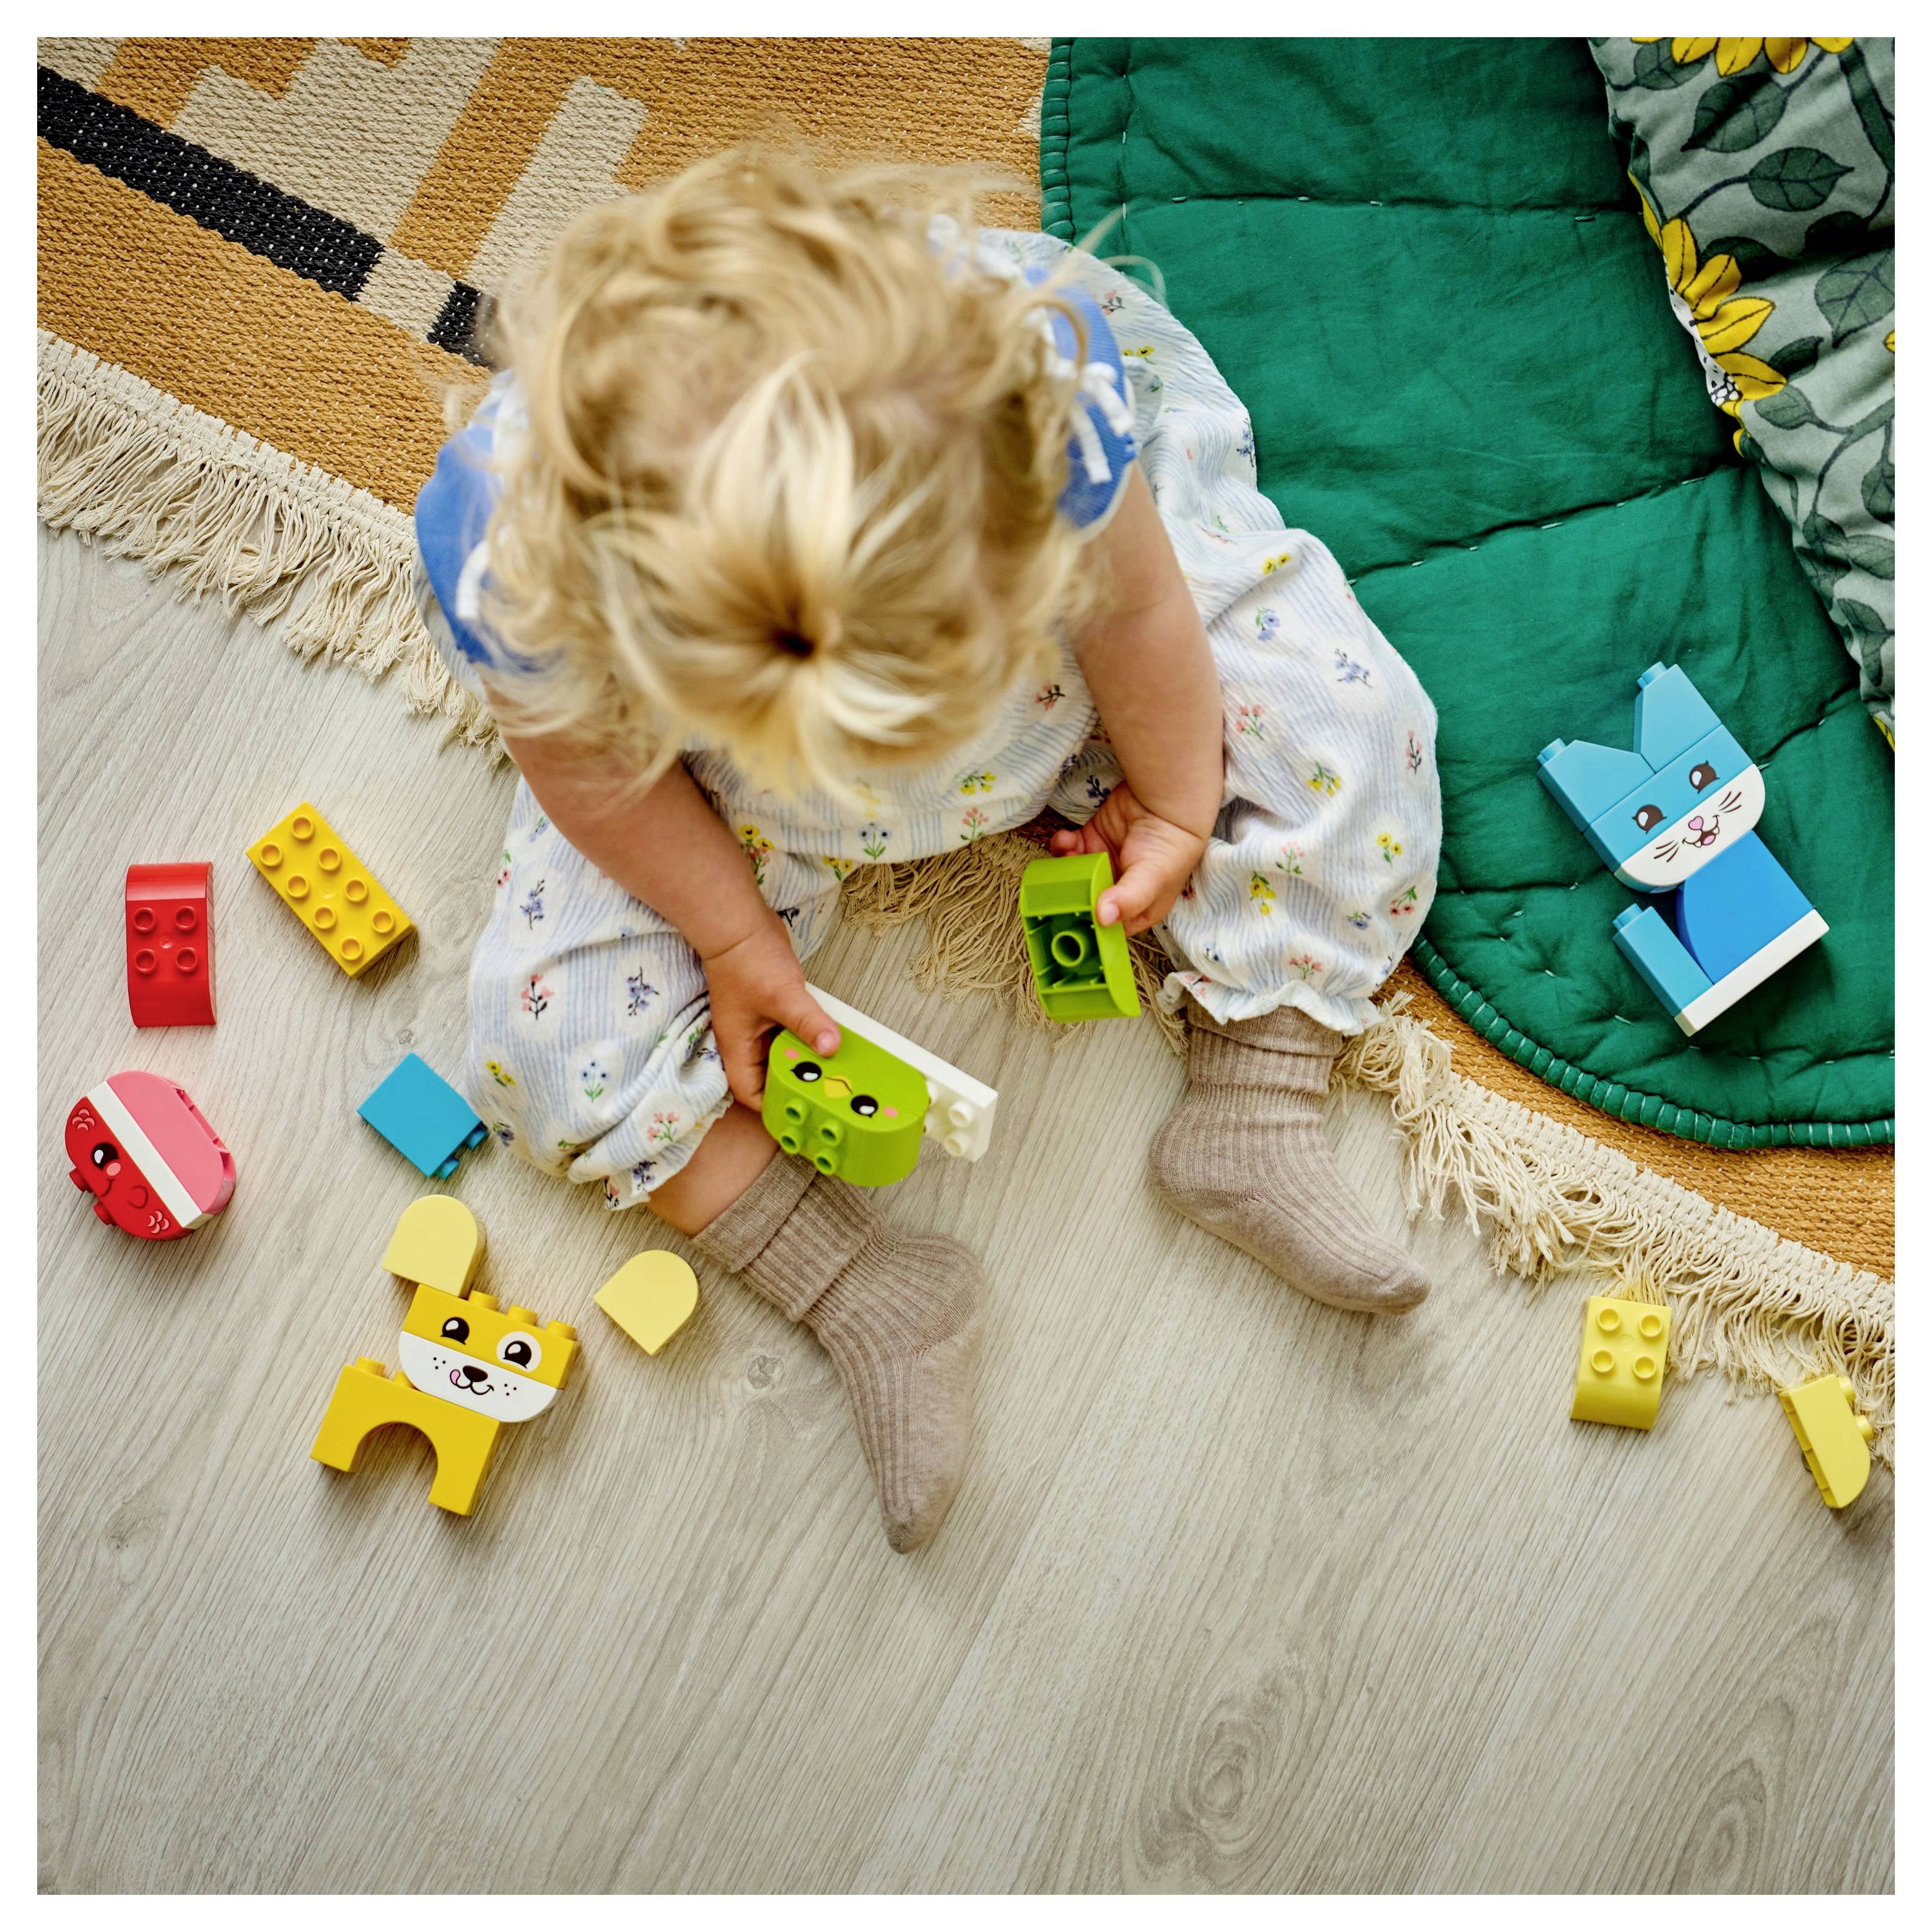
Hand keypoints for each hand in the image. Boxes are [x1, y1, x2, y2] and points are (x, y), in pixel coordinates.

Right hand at [701, 915, 839, 1110]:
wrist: (739, 924)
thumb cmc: (747, 959)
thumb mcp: (782, 995)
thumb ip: (807, 1022)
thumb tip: (830, 1047)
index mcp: (737, 1047)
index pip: (750, 1093)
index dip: (772, 1107)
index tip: (800, 1114)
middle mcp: (746, 1041)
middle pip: (768, 1078)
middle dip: (794, 1086)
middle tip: (826, 1094)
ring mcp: (757, 1026)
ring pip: (781, 1056)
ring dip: (803, 1061)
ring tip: (833, 1072)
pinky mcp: (771, 1011)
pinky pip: (789, 1035)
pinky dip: (806, 1039)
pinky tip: (828, 1040)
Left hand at [1049, 782, 1209, 934]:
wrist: (1167, 799)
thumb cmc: (1170, 844)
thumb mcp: (1152, 877)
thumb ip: (1128, 899)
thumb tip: (1103, 917)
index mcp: (1136, 908)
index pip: (1108, 928)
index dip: (1089, 927)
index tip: (1070, 921)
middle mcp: (1117, 889)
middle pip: (1084, 902)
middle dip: (1069, 896)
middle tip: (1060, 887)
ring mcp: (1103, 865)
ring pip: (1073, 876)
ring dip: (1064, 869)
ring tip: (1067, 857)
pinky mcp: (1092, 841)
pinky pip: (1069, 849)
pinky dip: (1063, 845)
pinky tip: (1068, 839)